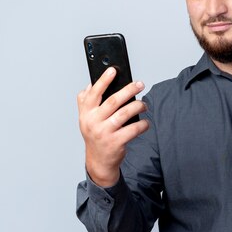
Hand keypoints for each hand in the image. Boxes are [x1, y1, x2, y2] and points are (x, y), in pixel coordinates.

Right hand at [77, 67, 149, 186]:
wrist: (99, 161)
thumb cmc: (95, 135)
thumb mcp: (85, 119)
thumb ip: (85, 102)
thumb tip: (90, 84)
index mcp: (86, 113)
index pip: (93, 93)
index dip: (103, 80)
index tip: (113, 70)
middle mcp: (93, 122)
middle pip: (113, 101)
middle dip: (128, 90)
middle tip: (140, 84)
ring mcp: (104, 133)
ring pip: (124, 114)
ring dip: (138, 106)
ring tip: (144, 105)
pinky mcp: (116, 143)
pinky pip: (133, 129)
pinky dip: (143, 125)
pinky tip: (146, 123)